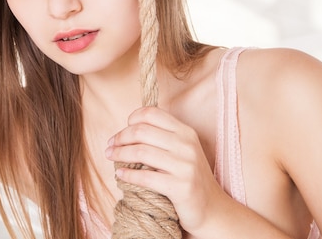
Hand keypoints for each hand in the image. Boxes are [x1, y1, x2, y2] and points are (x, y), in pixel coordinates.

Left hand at [105, 106, 228, 234]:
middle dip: (120, 137)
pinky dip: (128, 175)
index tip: (122, 131)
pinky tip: (120, 175)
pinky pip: (145, 177)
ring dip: (119, 154)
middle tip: (110, 145)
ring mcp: (185, 166)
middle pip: (141, 131)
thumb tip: (127, 129)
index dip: (132, 119)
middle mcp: (186, 145)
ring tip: (110, 157)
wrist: (211, 208)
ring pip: (140, 152)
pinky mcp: (181, 187)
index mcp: (185, 132)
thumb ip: (161, 137)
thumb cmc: (188, 177)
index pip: (152, 113)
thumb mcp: (180, 150)